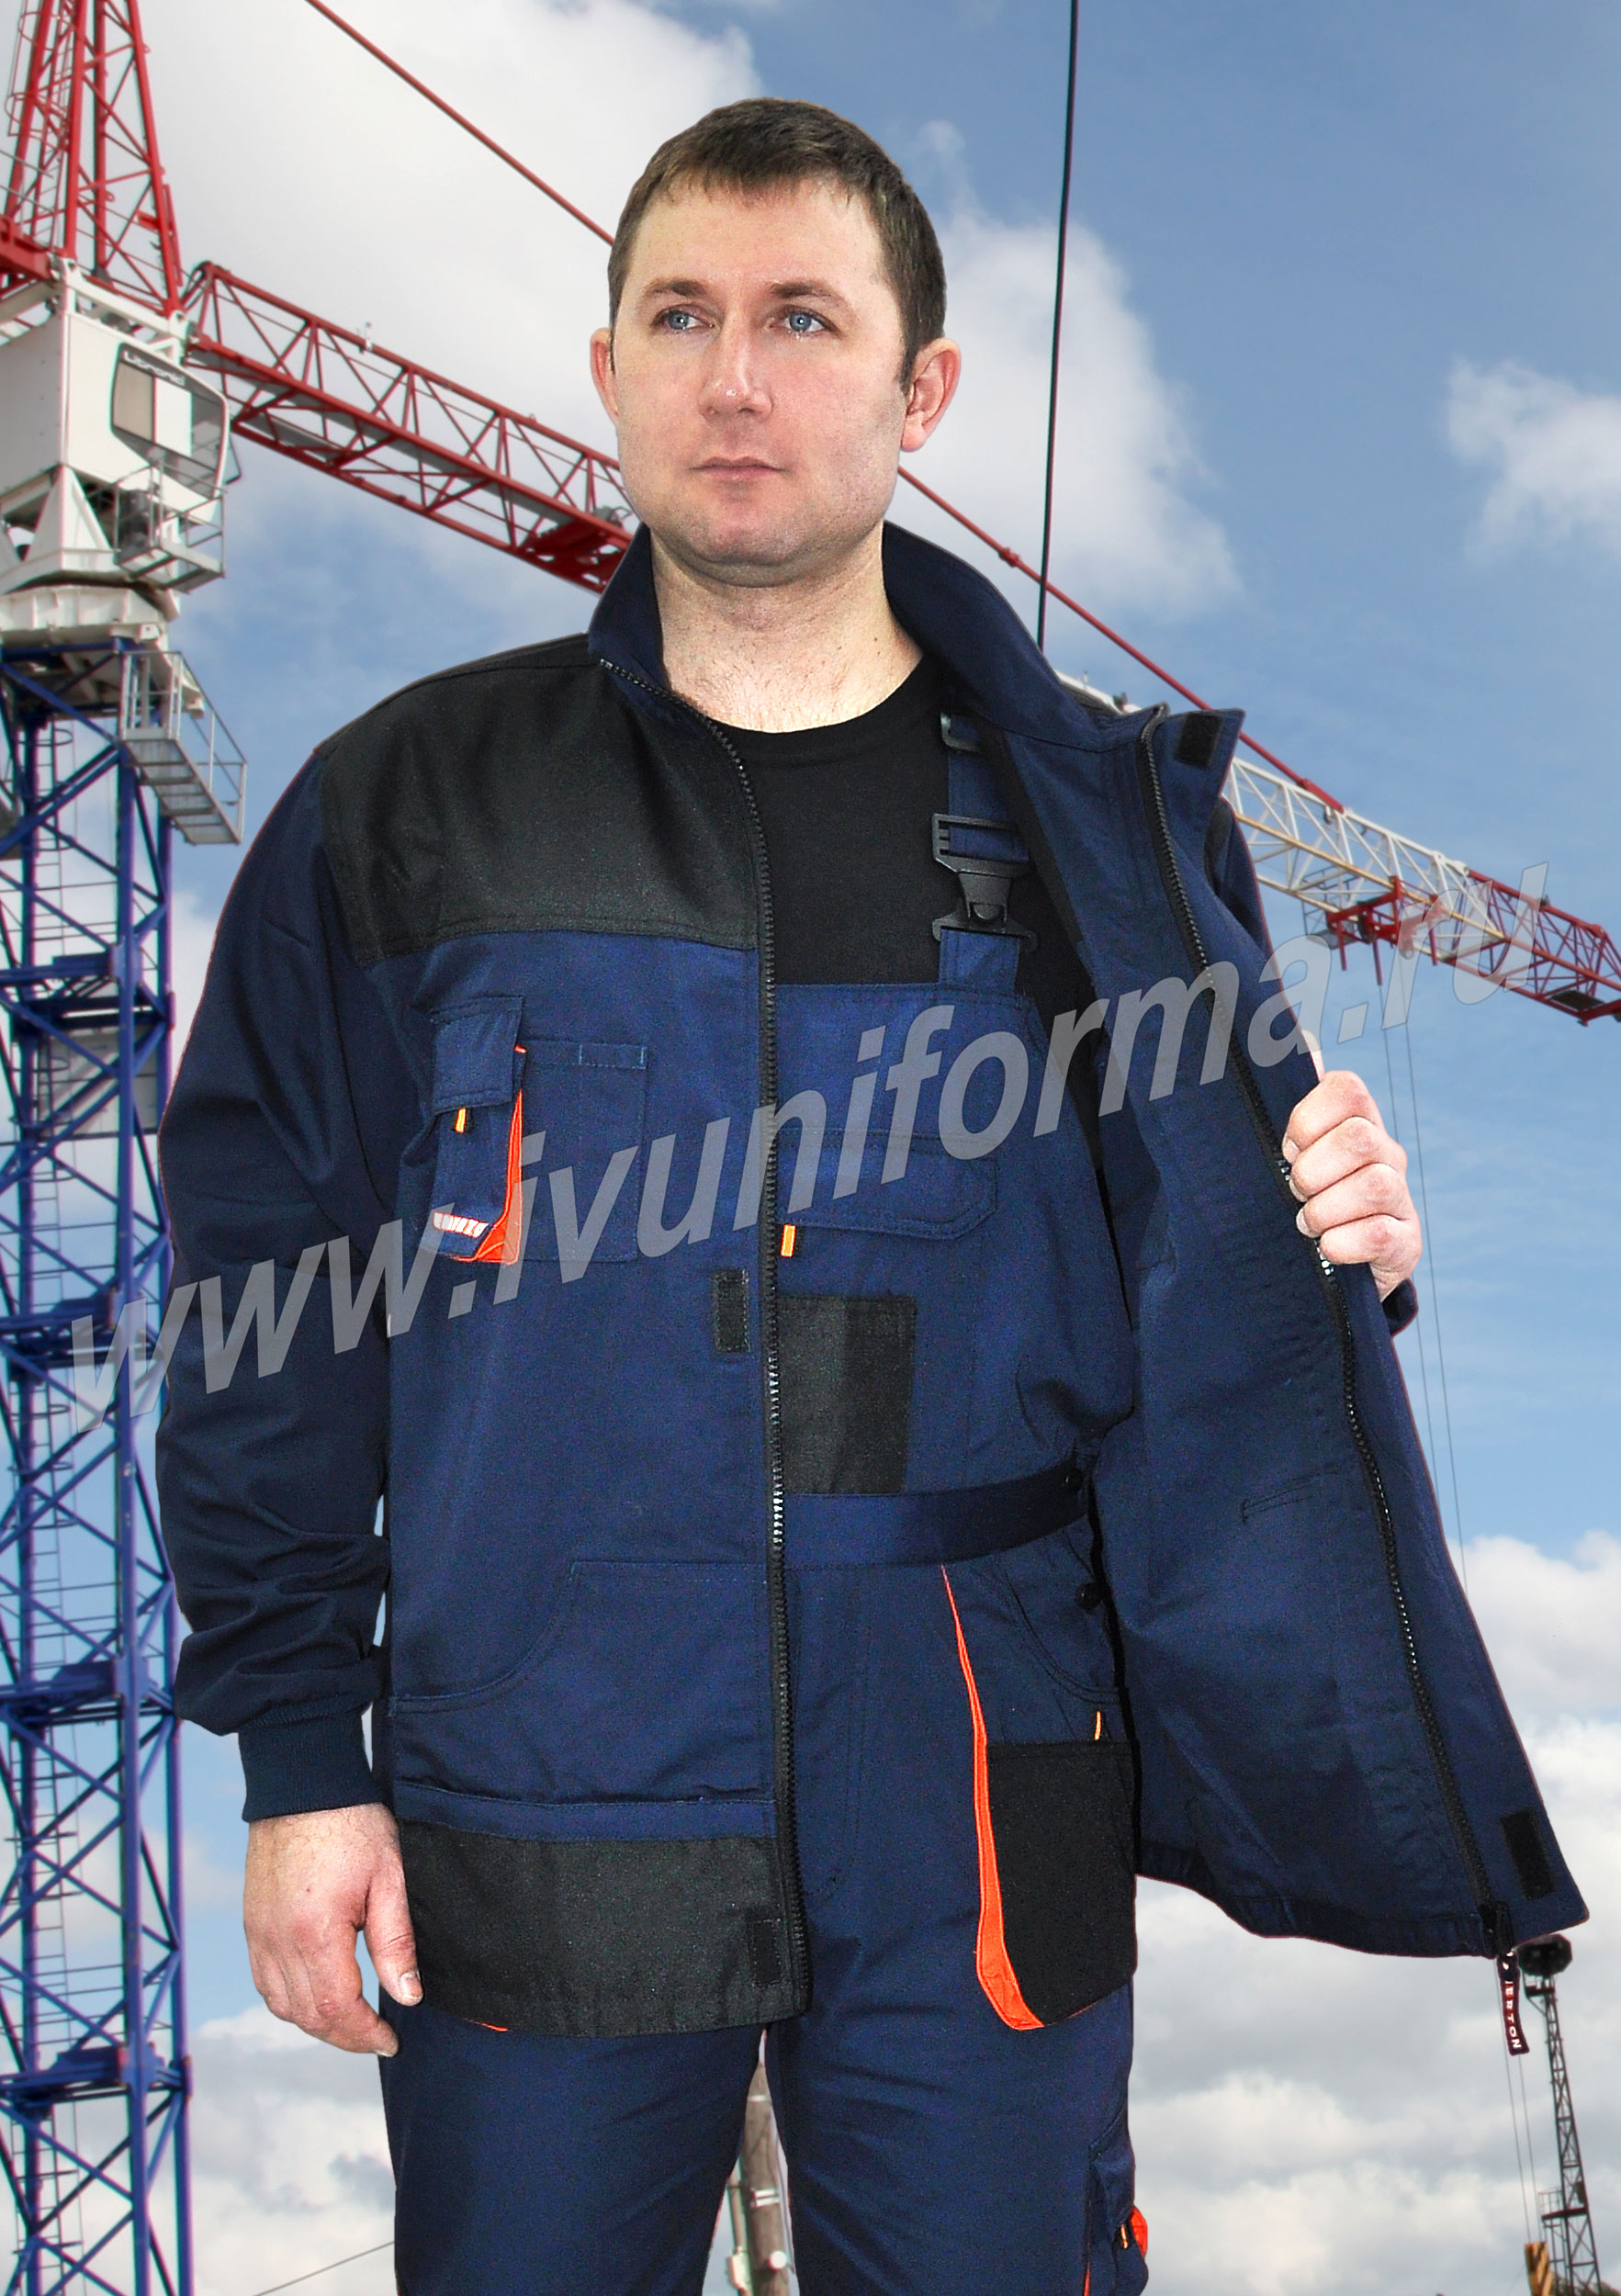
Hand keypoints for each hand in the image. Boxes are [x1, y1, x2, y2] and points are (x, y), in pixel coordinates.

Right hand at [244, 1802, 418, 2055]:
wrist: (303, 1785)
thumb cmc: (350, 1823)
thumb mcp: (388, 1878)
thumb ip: (395, 1943)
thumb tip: (407, 1995)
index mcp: (314, 1933)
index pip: (336, 2009)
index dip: (365, 2034)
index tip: (391, 2039)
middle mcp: (277, 1941)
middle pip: (307, 2015)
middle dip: (344, 2035)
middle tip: (376, 2037)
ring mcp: (259, 1933)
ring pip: (281, 2005)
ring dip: (316, 2022)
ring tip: (350, 2023)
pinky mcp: (252, 1923)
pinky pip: (265, 1981)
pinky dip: (289, 2001)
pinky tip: (314, 1996)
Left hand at [1282, 1067, 1420, 1299]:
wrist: (1326, 1265)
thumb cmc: (1303, 1195)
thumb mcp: (1289, 1147)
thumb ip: (1294, 1094)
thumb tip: (1305, 1042)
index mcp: (1358, 1122)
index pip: (1347, 1089)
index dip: (1308, 1118)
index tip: (1289, 1148)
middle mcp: (1387, 1154)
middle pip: (1359, 1138)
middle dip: (1313, 1170)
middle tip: (1297, 1190)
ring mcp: (1400, 1198)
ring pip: (1375, 1185)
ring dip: (1325, 1209)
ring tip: (1308, 1223)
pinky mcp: (1405, 1243)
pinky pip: (1379, 1234)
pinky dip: (1342, 1243)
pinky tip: (1327, 1247)